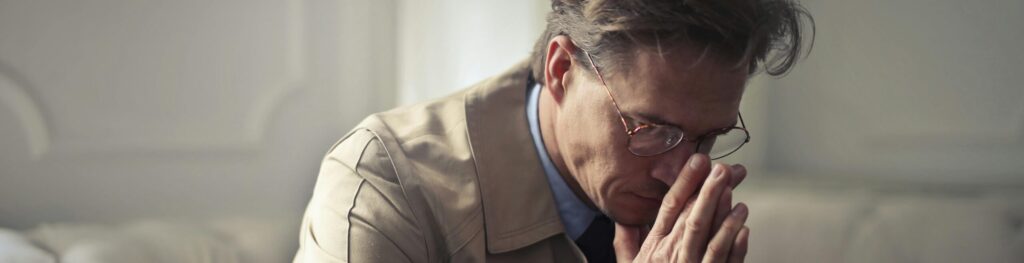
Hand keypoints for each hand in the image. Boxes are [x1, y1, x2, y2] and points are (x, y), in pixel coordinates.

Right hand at [614, 154, 750, 262]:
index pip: (670, 207)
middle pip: (691, 219)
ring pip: (708, 239)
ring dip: (724, 216)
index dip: (685, 183)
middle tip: (723, 170)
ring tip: (738, 195)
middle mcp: (672, 256)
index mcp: (654, 247)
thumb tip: (623, 219)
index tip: (698, 161)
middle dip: (708, 192)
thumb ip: (626, 243)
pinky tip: (744, 229)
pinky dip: (735, 247)